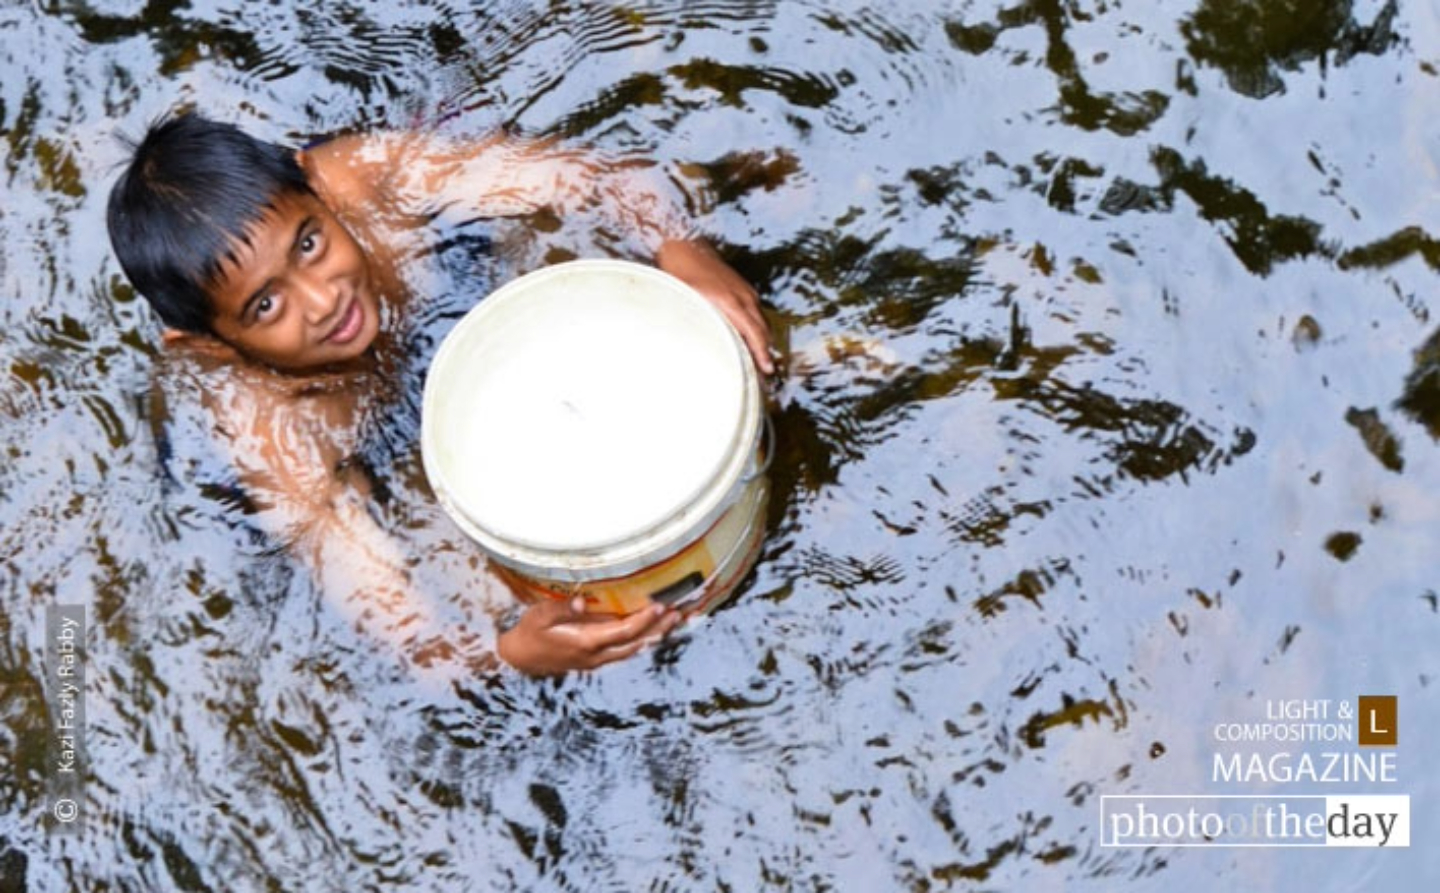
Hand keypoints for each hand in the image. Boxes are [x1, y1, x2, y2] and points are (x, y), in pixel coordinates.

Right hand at [497, 597, 682, 675]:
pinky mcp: (596, 658)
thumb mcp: (539, 616)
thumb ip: (561, 609)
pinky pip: (625, 649)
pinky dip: (642, 638)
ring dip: (654, 634)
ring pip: (633, 648)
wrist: (520, 658)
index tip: (659, 606)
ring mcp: (598, 659)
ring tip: (674, 620)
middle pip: (635, 644)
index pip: (622, 633)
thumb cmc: (530, 632)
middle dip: (658, 629)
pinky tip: (653, 630)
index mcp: (585, 643)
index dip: (643, 620)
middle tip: (679, 613)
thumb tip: (582, 603)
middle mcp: (596, 655)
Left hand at [656, 239, 774, 374]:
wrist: (685, 247)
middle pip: (762, 330)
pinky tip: (751, 337)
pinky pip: (757, 312)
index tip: (766, 369)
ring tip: (760, 359)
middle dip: (766, 351)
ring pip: (762, 321)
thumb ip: (700, 321)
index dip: (761, 353)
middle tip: (764, 372)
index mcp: (730, 302)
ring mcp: (745, 291)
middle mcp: (742, 296)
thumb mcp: (688, 301)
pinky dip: (757, 327)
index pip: (753, 333)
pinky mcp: (744, 289)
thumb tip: (704, 344)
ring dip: (763, 340)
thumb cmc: (682, 273)